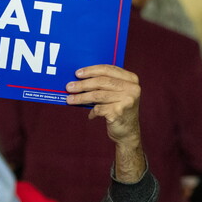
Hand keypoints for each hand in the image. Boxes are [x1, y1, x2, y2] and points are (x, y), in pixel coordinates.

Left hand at [66, 65, 144, 181]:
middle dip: (82, 84)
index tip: (77, 73)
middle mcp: (132, 88)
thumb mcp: (115, 94)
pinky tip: (90, 115)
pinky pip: (98, 109)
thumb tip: (78, 79)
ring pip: (97, 95)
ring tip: (69, 99)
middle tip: (69, 87)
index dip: (91, 70)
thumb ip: (104, 85)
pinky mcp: (119, 112)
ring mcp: (127, 100)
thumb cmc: (118, 110)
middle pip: (101, 82)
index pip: (109, 69)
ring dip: (80, 98)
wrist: (128, 132)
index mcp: (131, 80)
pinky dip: (92, 112)